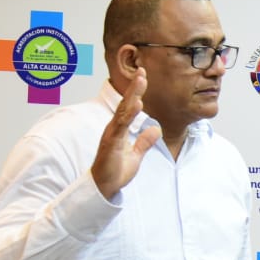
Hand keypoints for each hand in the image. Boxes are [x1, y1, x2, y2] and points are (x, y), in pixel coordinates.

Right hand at [91, 69, 160, 199]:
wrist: (104, 188)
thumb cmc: (115, 172)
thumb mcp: (135, 155)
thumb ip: (143, 142)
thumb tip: (155, 130)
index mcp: (120, 130)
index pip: (129, 107)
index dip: (136, 92)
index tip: (143, 77)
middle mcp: (114, 129)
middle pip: (125, 104)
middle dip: (134, 88)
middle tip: (142, 71)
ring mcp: (111, 135)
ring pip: (122, 112)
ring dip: (132, 96)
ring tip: (140, 82)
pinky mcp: (110, 144)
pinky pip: (120, 127)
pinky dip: (128, 115)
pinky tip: (136, 105)